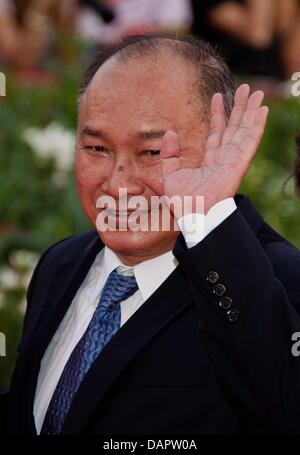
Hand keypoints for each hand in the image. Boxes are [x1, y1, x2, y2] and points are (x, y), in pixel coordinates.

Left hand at [160, 84, 268, 215]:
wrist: (193, 214)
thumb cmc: (183, 202)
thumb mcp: (169, 175)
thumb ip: (169, 154)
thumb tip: (170, 133)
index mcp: (210, 161)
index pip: (217, 133)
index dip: (218, 114)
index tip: (218, 96)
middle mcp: (224, 159)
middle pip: (234, 128)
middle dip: (240, 108)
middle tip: (246, 89)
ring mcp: (233, 161)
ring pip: (244, 130)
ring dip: (250, 111)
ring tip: (256, 93)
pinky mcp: (239, 163)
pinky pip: (250, 141)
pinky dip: (257, 125)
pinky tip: (263, 111)